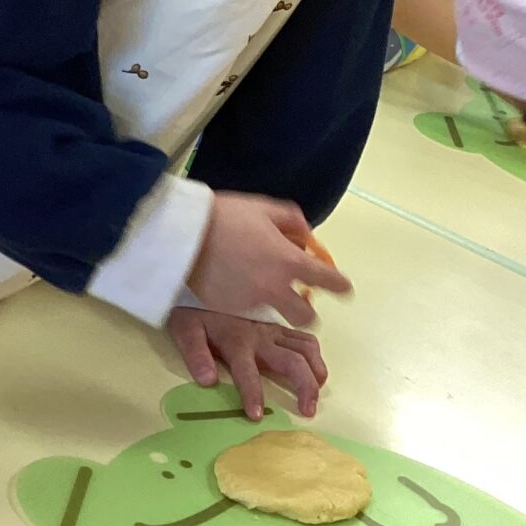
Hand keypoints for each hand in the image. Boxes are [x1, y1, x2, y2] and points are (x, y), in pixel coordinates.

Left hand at [168, 308, 326, 418]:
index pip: (246, 373)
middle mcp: (260, 337)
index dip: (252, 394)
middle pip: (292, 362)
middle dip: (304, 386)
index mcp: (236, 342)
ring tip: (318, 392)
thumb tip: (207, 381)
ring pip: (306, 348)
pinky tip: (315, 368)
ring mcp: (273, 330)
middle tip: (308, 410)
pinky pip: (304, 336)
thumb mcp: (185, 329)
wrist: (204, 275)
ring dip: (316, 370)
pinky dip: (315, 353)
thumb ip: (195, 354)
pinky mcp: (278, 324)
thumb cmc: (194, 308)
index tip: (256, 416)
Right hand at [187, 193, 350, 326]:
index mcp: (289, 261)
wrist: (182, 234)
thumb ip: (292, 221)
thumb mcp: (264, 207)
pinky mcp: (229, 310)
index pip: (330, 281)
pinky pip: (249, 312)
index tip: (342, 287)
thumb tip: (306, 236)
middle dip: (308, 311)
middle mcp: (275, 288)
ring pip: (276, 316)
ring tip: (262, 289)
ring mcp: (252, 303)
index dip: (341, 285)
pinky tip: (237, 286)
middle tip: (299, 299)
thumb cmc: (225, 215)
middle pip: (307, 318)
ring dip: (276, 306)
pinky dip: (249, 303)